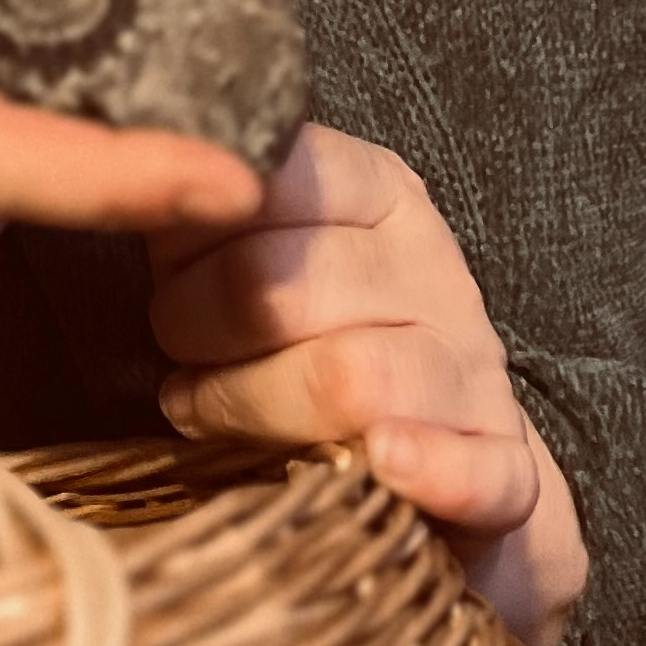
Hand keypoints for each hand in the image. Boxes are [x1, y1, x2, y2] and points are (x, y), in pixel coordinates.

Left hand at [146, 123, 588, 645]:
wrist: (434, 451)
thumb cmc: (303, 337)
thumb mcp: (252, 250)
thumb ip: (204, 211)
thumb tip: (137, 174)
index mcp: (376, 190)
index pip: (267, 180)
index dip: (189, 234)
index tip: (165, 267)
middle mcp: (433, 266)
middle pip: (280, 287)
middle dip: (194, 329)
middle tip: (177, 355)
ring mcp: (477, 369)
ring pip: (349, 378)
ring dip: (249, 408)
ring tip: (209, 412)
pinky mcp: (507, 469)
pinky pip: (476, 470)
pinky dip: (425, 470)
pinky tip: (382, 464)